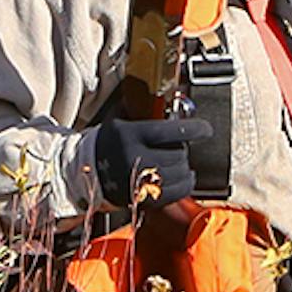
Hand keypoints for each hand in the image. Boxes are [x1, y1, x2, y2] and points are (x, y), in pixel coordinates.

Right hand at [93, 116, 211, 209]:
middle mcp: (134, 158)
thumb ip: (142, 107)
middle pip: (177, 154)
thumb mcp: (119, 118)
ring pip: (179, 173)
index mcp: (130, 135)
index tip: (206, 129)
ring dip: (184, 166)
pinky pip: (175, 192)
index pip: (171, 131)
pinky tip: (186, 177)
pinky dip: (186, 184)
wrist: (85, 171)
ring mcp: (138, 181)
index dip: (195, 130)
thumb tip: (168, 94)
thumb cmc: (108, 141)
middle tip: (178, 146)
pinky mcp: (142, 198)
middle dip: (183, 149)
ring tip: (178, 160)